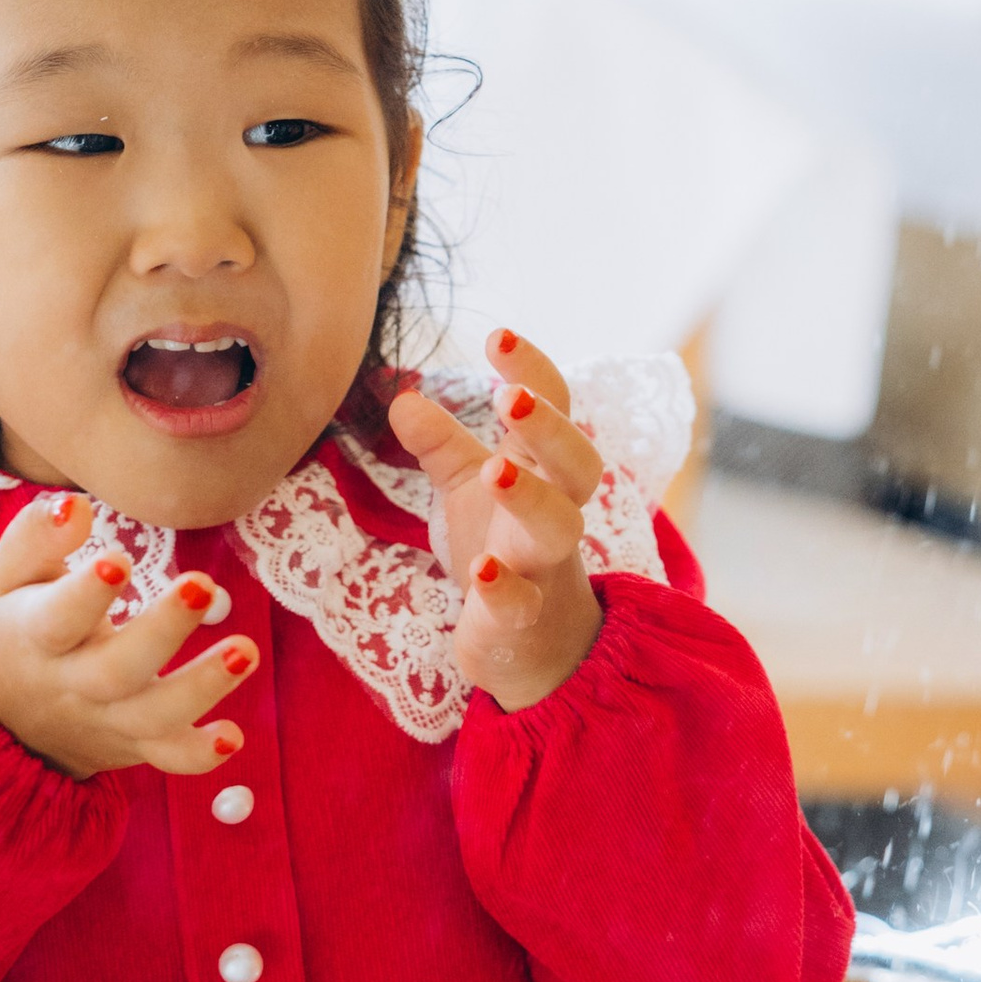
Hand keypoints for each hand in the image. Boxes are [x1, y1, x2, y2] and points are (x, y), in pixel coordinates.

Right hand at [0, 490, 255, 780]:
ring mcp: (110, 720)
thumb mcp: (9, 580)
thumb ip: (36, 538)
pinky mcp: (138, 744)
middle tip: (202, 584)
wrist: (11, 723)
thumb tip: (75, 505)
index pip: (58, 618)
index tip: (120, 559)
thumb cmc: (21, 628)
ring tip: (246, 650)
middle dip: (162, 629)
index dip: (86, 593)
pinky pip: (169, 757)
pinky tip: (233, 736)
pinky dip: (198, 754)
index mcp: (37, 636)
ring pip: (155, 715)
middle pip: (117, 668)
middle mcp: (75, 685)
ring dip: (202, 686)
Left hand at [388, 331, 605, 711]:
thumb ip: (441, 444)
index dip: (534, 372)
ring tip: (493, 469)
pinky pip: (523, 605)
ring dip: (530, 497)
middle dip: (549, 428)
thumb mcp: (468, 488)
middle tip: (509, 397)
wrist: (533, 646)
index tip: (498, 334)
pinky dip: (505, 588)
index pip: (554, 410)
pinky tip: (480, 571)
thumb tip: (402, 397)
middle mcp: (555, 512)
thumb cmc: (505, 548)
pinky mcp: (523, 621)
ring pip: (559, 527)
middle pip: (578, 463)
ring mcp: (544, 567)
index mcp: (542, 471)